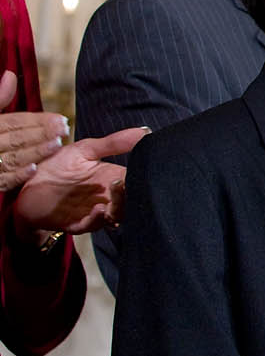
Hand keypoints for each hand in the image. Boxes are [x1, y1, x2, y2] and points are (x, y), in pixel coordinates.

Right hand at [0, 72, 68, 192]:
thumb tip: (10, 74)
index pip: (12, 122)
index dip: (36, 120)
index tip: (61, 119)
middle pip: (15, 139)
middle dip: (40, 134)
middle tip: (65, 129)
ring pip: (11, 158)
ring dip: (34, 152)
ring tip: (57, 145)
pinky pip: (2, 180)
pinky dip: (17, 175)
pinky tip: (34, 168)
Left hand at [9, 125, 148, 238]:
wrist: (24, 186)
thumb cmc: (55, 166)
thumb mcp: (85, 149)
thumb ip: (114, 143)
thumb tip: (145, 130)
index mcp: (113, 179)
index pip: (138, 180)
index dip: (145, 177)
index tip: (149, 168)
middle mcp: (108, 198)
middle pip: (132, 200)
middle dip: (135, 193)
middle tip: (128, 180)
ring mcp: (94, 212)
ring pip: (117, 215)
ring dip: (120, 205)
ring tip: (116, 190)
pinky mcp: (77, 224)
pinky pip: (92, 225)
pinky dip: (98, 219)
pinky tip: (99, 208)